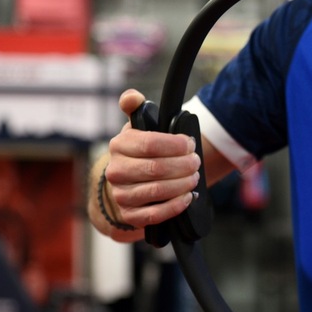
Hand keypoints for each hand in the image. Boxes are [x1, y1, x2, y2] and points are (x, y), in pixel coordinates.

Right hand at [103, 89, 201, 234]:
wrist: (129, 181)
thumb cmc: (141, 150)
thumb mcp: (139, 126)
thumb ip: (136, 107)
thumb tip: (131, 97)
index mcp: (119, 145)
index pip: (150, 143)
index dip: (175, 145)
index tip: (190, 144)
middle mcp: (116, 171)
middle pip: (156, 168)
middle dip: (183, 165)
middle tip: (196, 162)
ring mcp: (121, 195)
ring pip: (157, 191)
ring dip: (183, 184)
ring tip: (194, 177)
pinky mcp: (129, 215)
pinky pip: (154, 215)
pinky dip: (176, 206)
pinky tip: (188, 197)